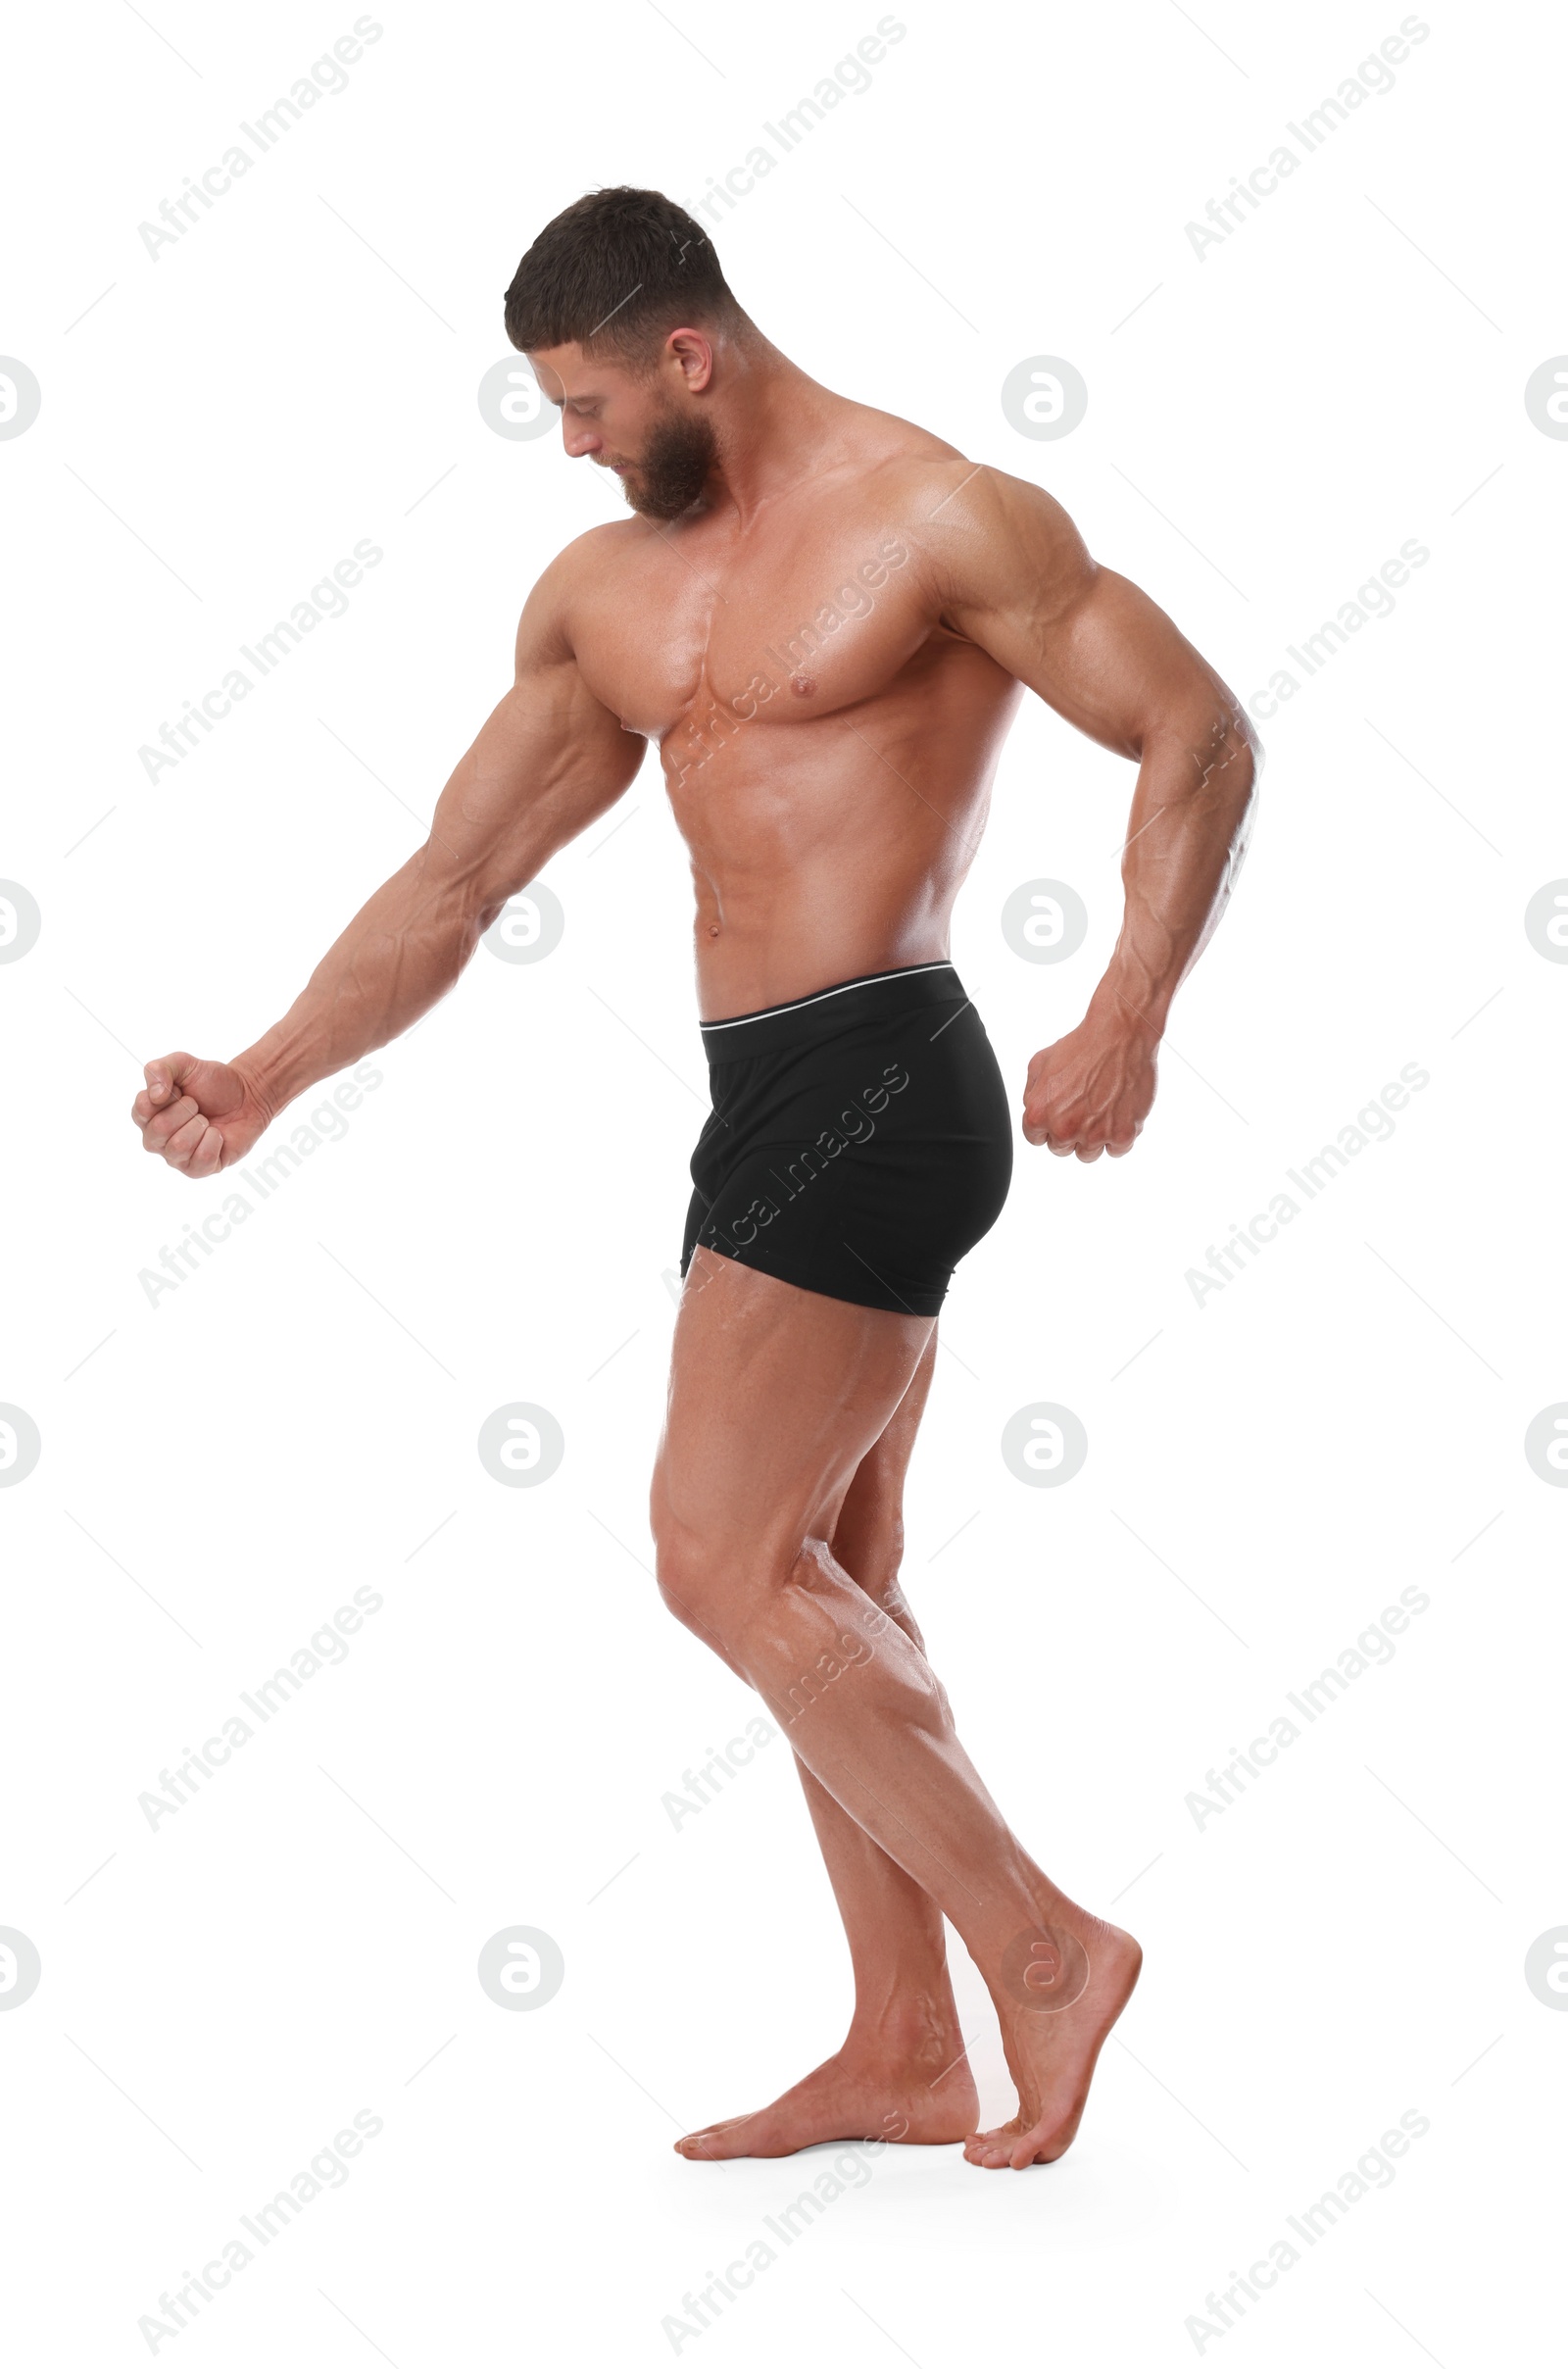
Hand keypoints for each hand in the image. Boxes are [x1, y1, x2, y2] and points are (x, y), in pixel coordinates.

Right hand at [130, 1053, 271, 1176]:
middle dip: (186, 1110)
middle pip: (160, 1129)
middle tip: (198, 1105)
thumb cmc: (212, 1083)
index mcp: (147, 1114)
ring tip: (207, 1120)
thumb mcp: (184, 1063)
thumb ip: (160, 1069)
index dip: (168, 1096)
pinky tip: (217, 1135)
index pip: (142, 1109)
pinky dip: (214, 1142)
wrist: (247, 1096)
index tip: (181, 1090)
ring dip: (200, 1126)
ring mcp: (175, 1157)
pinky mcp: (197, 1169)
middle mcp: (155, 1139)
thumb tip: (155, 1095)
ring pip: (178, 1147)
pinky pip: (201, 1161)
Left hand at [1022, 1011, 1157, 1160]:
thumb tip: (1032, 1114)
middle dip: (1070, 1131)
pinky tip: (1118, 1113)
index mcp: (1038, 1115)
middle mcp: (1064, 1129)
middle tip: (1084, 1107)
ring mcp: (1094, 1135)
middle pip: (1062, 1149)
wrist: (1118, 1035)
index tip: (1063, 1112)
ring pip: (1088, 1154)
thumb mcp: (1038, 1064)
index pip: (1037, 1139)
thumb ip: (1030, 1095)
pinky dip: (1118, 1136)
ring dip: (1093, 1137)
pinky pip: (1117, 1151)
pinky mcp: (1122, 1134)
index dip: (1049, 1125)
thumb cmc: (1081, 1045)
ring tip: (1101, 1110)